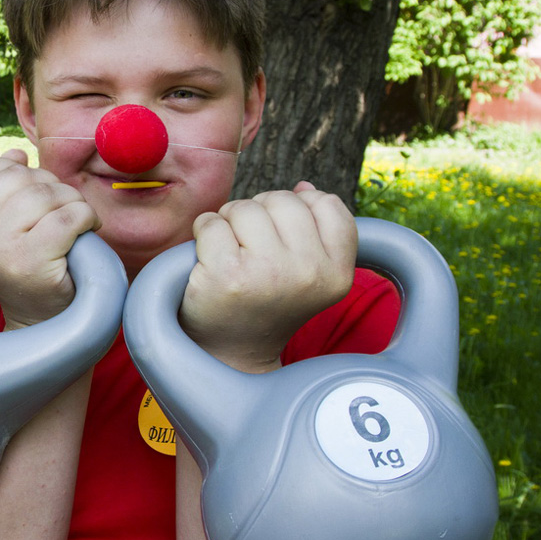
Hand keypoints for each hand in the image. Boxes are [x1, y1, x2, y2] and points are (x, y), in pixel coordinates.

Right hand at [0, 150, 99, 329]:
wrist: (42, 320)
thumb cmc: (25, 265)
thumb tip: (15, 154)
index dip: (12, 169)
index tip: (31, 189)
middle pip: (16, 179)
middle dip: (48, 185)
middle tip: (61, 208)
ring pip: (44, 194)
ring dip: (70, 200)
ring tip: (74, 220)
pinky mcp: (31, 261)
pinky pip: (67, 215)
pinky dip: (85, 216)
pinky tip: (86, 229)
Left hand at [180, 182, 356, 371]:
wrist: (230, 352)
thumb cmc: (266, 302)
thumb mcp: (306, 272)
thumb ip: (314, 228)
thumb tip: (304, 188)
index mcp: (336, 274)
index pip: (327, 204)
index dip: (299, 208)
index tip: (283, 237)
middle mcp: (308, 274)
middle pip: (283, 200)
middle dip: (260, 213)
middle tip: (251, 248)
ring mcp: (267, 273)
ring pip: (245, 207)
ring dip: (229, 221)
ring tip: (231, 253)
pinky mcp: (226, 274)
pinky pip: (211, 222)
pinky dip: (203, 232)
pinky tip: (208, 259)